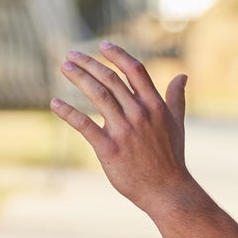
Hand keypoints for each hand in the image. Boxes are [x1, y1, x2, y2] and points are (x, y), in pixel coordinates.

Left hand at [52, 42, 199, 216]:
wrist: (167, 191)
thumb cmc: (171, 158)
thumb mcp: (177, 124)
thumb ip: (176, 98)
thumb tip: (182, 76)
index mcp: (155, 106)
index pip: (134, 71)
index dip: (117, 55)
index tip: (102, 46)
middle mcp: (139, 114)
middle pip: (111, 79)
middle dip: (89, 64)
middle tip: (72, 56)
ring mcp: (124, 131)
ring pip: (98, 95)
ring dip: (79, 78)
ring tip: (65, 68)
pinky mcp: (109, 148)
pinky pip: (84, 125)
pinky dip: (68, 113)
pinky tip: (54, 104)